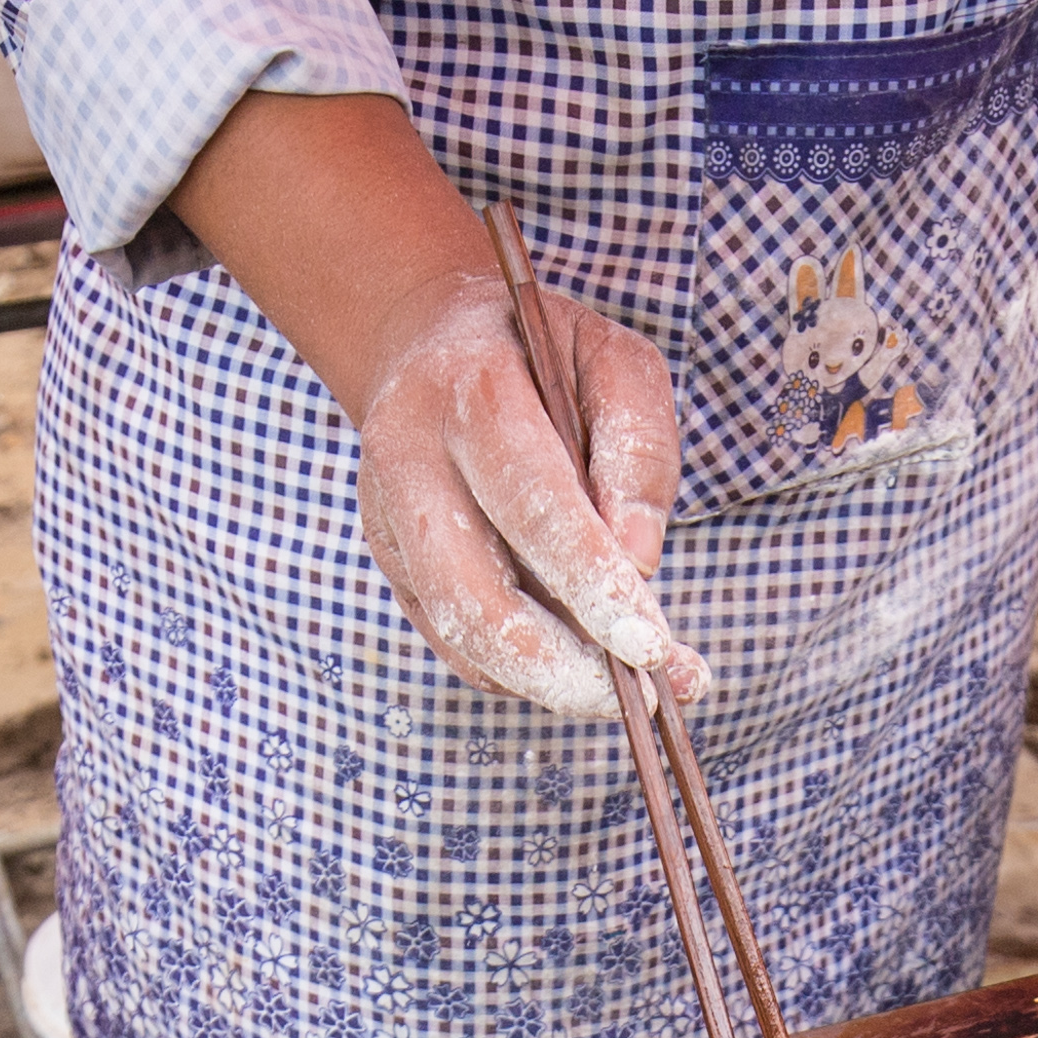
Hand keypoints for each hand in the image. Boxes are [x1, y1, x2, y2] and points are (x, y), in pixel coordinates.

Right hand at [340, 268, 690, 717]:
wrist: (427, 340)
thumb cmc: (542, 353)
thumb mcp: (614, 361)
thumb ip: (638, 450)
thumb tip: (640, 563)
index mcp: (470, 393)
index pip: (533, 508)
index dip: (591, 584)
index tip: (652, 646)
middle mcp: (408, 459)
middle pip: (477, 596)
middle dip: (564, 666)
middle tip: (645, 696)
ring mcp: (386, 517)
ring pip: (457, 632)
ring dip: (544, 681)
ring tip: (620, 693)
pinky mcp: (388, 560)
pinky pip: (451, 638)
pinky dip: (516, 670)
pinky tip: (572, 666)